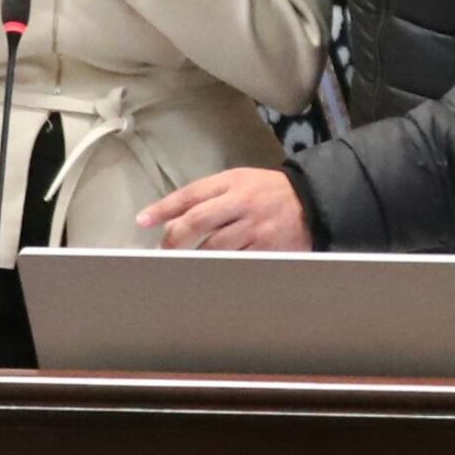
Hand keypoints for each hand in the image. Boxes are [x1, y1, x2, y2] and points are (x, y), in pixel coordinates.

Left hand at [140, 167, 307, 251]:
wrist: (312, 202)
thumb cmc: (267, 192)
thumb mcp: (237, 183)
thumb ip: (205, 198)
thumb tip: (170, 220)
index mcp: (232, 182)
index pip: (190, 194)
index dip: (163, 208)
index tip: (142, 221)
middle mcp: (242, 203)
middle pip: (198, 221)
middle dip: (175, 237)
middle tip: (162, 250)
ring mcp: (255, 228)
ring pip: (214, 246)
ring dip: (194, 257)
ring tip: (183, 263)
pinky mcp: (267, 249)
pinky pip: (236, 262)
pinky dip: (220, 267)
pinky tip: (210, 272)